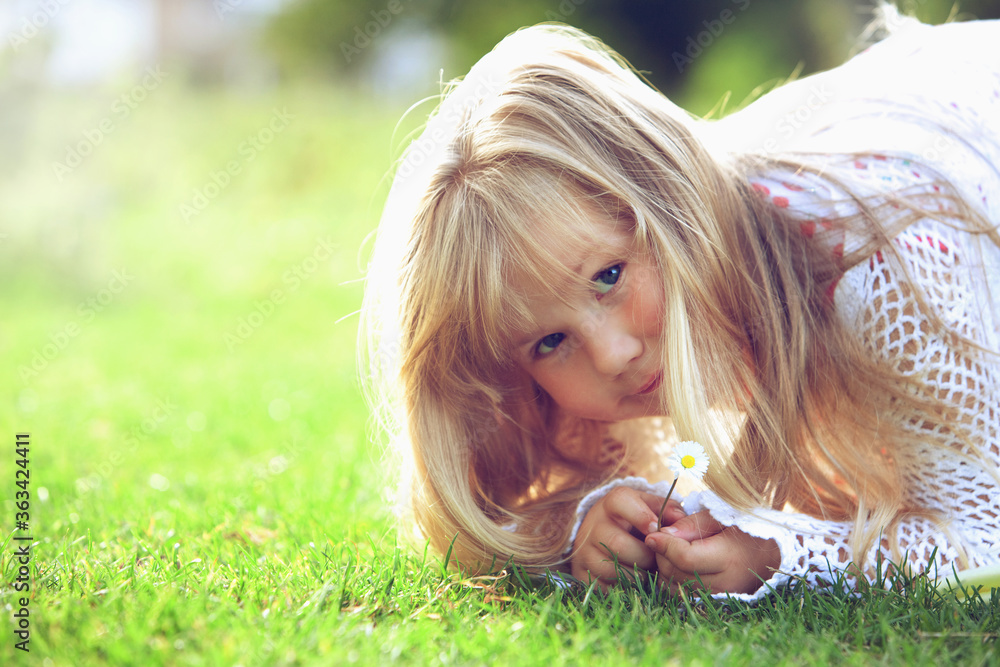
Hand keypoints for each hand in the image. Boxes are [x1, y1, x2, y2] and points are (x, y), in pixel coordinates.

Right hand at [571, 486, 685, 589]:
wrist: (604, 537)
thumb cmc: (637, 522)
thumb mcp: (651, 509)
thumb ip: (669, 510)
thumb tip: (680, 520)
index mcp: (611, 504)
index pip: (620, 501)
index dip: (640, 515)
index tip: (656, 529)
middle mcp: (593, 525)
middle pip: (617, 544)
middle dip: (644, 556)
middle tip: (656, 560)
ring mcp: (584, 551)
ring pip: (612, 569)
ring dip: (637, 575)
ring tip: (647, 572)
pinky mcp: (581, 574)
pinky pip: (605, 588)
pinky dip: (625, 589)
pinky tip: (633, 582)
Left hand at [644, 510, 780, 594]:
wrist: (773, 554)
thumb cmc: (746, 529)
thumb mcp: (722, 517)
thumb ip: (692, 524)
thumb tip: (662, 533)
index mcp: (728, 558)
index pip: (685, 558)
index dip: (665, 545)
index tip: (652, 533)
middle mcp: (724, 583)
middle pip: (676, 574)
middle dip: (662, 555)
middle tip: (662, 538)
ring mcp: (719, 598)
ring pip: (675, 589)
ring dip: (665, 570)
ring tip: (669, 551)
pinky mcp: (715, 604)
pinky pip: (682, 597)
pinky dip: (673, 583)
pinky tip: (676, 566)